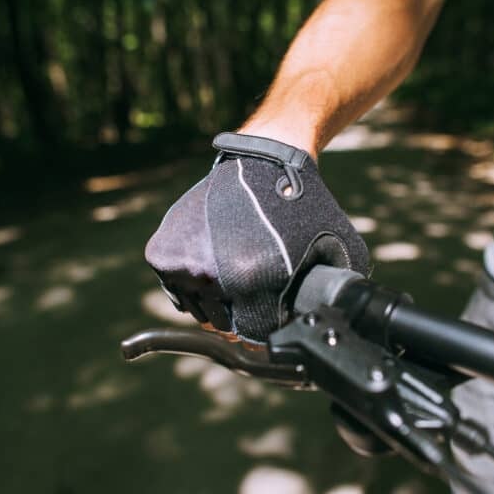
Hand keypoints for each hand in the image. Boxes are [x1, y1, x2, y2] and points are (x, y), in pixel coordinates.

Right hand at [145, 132, 368, 342]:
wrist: (264, 160)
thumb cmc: (300, 208)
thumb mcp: (332, 250)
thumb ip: (325, 293)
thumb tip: (323, 327)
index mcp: (248, 279)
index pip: (251, 333)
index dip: (263, 332)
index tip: (267, 322)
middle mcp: (208, 273)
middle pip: (222, 325)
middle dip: (239, 318)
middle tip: (250, 295)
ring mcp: (181, 262)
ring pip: (196, 310)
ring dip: (214, 302)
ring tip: (233, 276)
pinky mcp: (161, 251)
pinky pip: (175, 291)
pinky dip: (192, 287)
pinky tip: (213, 267)